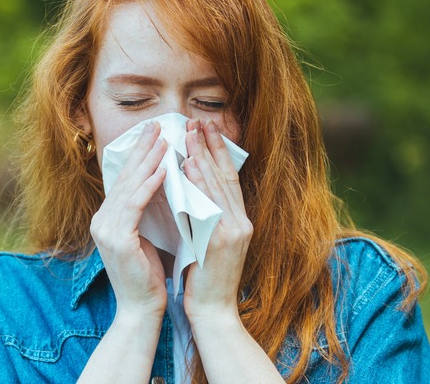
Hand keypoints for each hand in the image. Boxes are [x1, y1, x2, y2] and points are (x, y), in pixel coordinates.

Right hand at [90, 121, 168, 318]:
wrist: (142, 310)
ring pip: (130, 186)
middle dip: (142, 149)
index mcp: (108, 219)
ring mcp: (106, 229)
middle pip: (124, 177)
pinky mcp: (117, 238)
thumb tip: (164, 182)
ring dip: (148, 160)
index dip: (139, 155)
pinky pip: (135, 204)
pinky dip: (150, 185)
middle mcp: (102, 220)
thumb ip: (148, 211)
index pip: (124, 180)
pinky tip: (163, 169)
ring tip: (164, 139)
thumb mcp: (148, 236)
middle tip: (157, 125)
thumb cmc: (150, 275)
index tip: (154, 134)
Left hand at [182, 119, 253, 321]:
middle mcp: (241, 222)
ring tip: (192, 133)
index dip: (218, 152)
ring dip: (204, 156)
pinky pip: (209, 205)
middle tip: (199, 120)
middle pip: (226, 176)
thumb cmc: (205, 278)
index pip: (229, 179)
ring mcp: (234, 231)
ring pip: (219, 186)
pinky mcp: (222, 241)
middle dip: (212, 146)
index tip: (207, 129)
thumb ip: (204, 216)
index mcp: (239, 221)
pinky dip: (199, 183)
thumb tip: (189, 187)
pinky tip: (188, 166)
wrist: (212, 310)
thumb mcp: (208, 241)